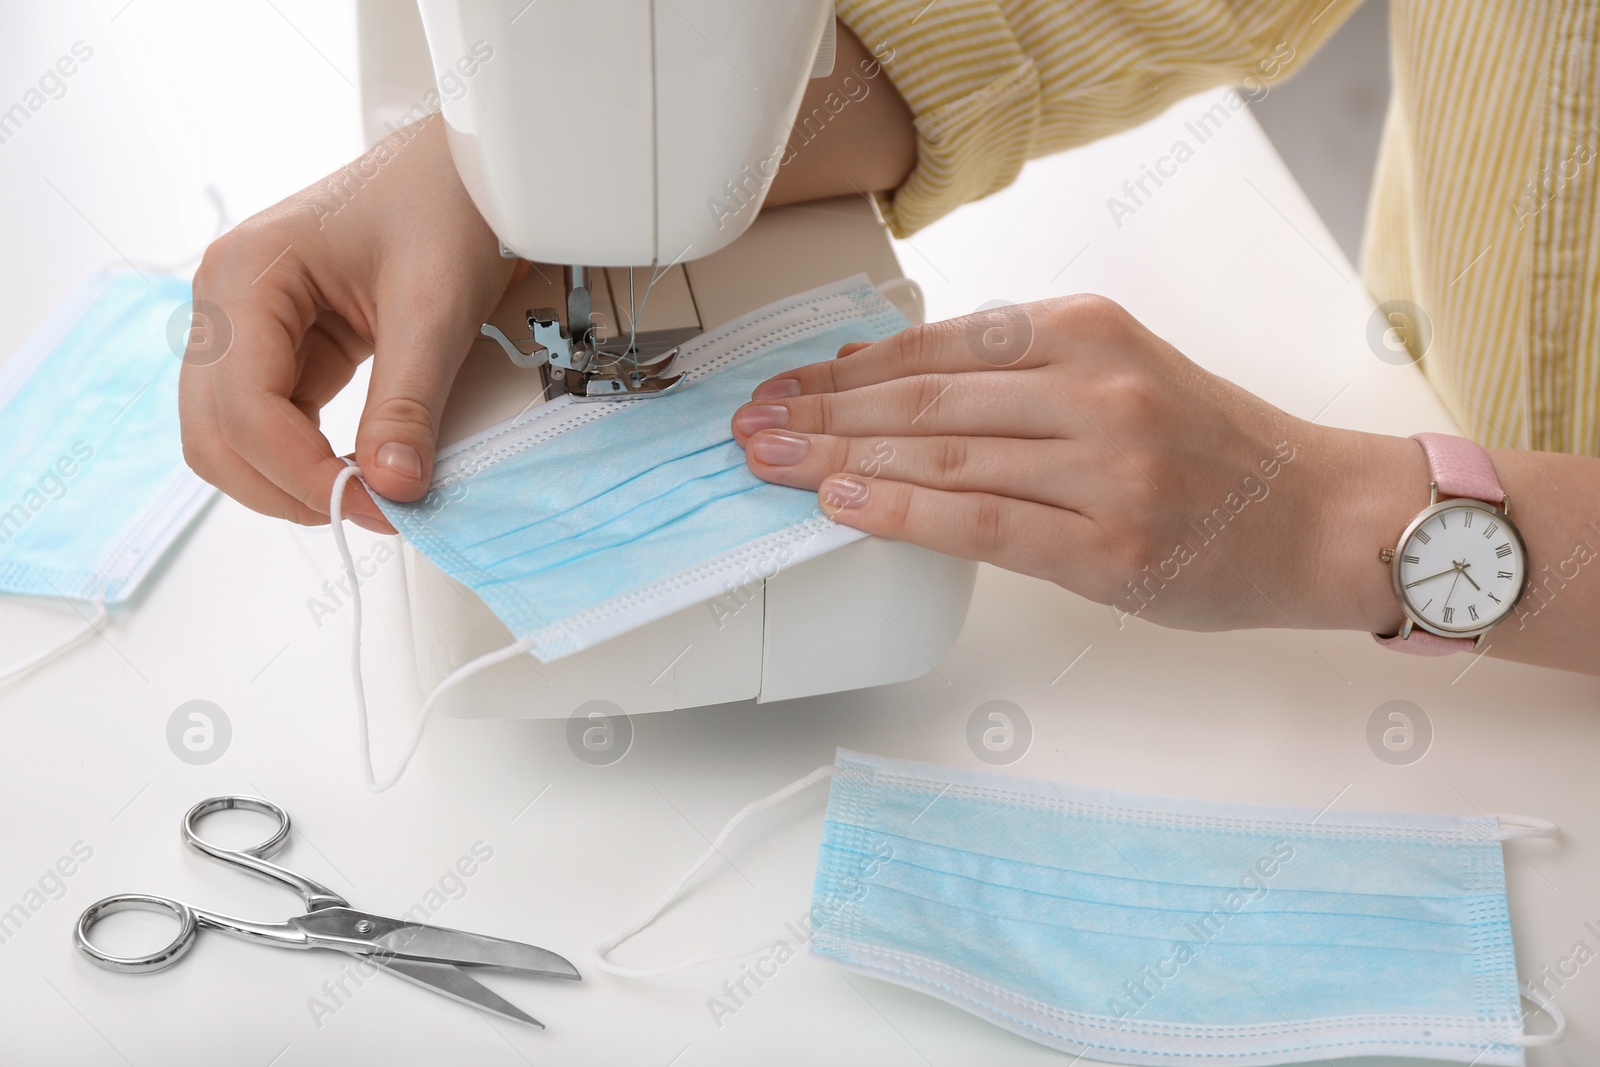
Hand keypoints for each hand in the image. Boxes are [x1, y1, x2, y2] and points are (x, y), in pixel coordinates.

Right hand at [179, 116, 519, 530]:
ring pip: (233, 439)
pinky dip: (307, 459)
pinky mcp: (285, 348)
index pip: (242, 407)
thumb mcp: (434, 306)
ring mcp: (248, 327)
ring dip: (290, 481)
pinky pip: (273, 423)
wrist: (466, 167)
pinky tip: (362, 469)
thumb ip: (409, 402)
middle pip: (214, 434)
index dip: (299, 472)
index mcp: (244, 275)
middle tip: (369, 514)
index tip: (369, 506)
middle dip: (284, 487)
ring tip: (370, 495)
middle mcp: (227, 301)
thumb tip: (393, 487)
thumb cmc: (445, 202)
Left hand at [731, 295, 1420, 633]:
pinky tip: (843, 505)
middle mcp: (1094, 388)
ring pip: (944, 457)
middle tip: (750, 428)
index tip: (784, 385)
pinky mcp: (1108, 544)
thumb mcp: (1115, 370)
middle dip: (822, 413)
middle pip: (926, 398)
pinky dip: (902, 513)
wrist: (1316, 515)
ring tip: (772, 465)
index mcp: (1089, 331)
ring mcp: (1104, 467)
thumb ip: (1010, 370)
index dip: (847, 369)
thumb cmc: (1209, 445)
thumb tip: (878, 375)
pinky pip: (982, 523)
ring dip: (841, 460)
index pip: (940, 344)